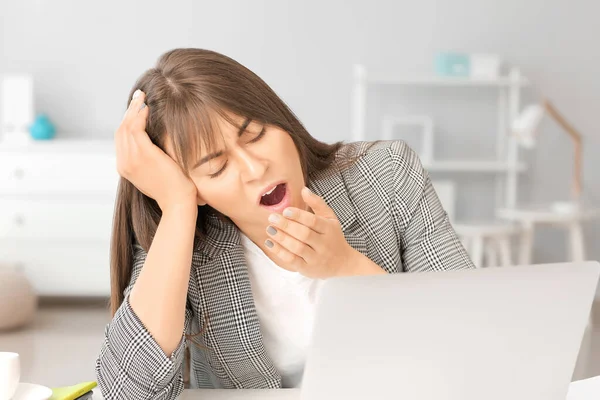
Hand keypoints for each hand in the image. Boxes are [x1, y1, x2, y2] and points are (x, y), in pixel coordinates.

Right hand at [115, 90, 197, 210]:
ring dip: (134, 109)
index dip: (126, 121)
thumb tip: (155, 145)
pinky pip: (137, 128)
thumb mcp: (155, 174)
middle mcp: (124, 163)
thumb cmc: (173, 190)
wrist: (178, 203)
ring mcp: (132, 159)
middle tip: (138, 96)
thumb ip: (149, 160)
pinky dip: (141, 115)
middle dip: (129, 111)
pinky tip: (149, 109)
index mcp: (125, 168)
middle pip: (120, 130)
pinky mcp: (144, 155)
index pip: (120, 139)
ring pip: (126, 126)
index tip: (136, 109)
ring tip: (143, 97)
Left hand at [264, 187, 384, 278]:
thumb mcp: (330, 218)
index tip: (285, 211)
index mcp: (329, 229)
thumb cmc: (333, 236)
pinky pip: (292, 260)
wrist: (343, 263)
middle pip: (304, 234)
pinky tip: (270, 242)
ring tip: (269, 229)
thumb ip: (317, 203)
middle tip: (272, 218)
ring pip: (297, 248)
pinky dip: (280, 252)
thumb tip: (303, 189)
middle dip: (286, 226)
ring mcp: (316, 258)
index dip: (299, 216)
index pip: (313, 222)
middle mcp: (324, 244)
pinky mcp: (307, 269)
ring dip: (281, 238)